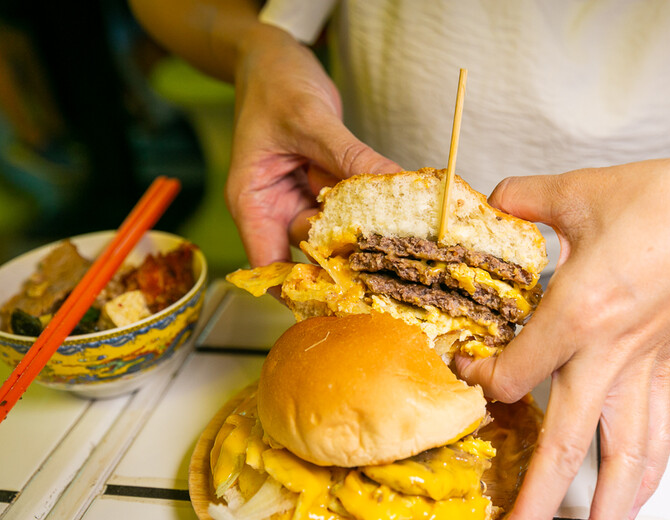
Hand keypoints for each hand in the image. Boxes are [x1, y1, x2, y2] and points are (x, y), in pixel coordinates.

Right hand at [226, 24, 400, 265]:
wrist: (276, 59)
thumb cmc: (275, 84)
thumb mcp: (311, 119)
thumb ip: (351, 156)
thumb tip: (393, 186)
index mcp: (254, 201)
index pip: (269, 263)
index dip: (302, 286)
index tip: (341, 299)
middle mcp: (276, 207)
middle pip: (310, 251)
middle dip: (347, 260)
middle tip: (390, 268)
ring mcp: (302, 198)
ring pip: (337, 231)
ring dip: (366, 234)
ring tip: (403, 243)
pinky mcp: (325, 187)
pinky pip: (352, 207)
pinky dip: (373, 209)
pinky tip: (400, 212)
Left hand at [457, 143, 669, 519]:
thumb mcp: (583, 190)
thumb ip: (526, 198)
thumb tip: (496, 198)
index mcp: (581, 312)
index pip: (515, 372)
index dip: (480, 377)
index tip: (464, 366)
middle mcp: (611, 354)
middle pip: (567, 447)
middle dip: (536, 508)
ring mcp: (646, 367)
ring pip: (625, 459)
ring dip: (606, 516)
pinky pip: (660, 433)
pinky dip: (647, 475)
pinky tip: (635, 499)